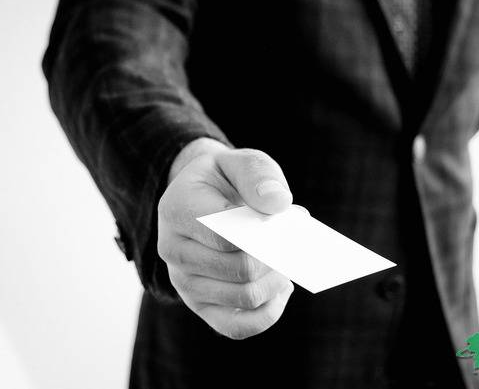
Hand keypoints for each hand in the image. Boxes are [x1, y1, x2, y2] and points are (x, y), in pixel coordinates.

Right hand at [157, 138, 294, 338]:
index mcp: (178, 209)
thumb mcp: (241, 162)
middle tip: (295, 241)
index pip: (228, 235)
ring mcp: (184, 282)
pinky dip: (267, 314)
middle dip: (277, 257)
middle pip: (240, 269)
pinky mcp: (200, 305)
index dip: (267, 233)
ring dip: (277, 282)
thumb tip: (279, 205)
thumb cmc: (227, 180)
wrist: (203, 198)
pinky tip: (281, 290)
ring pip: (244, 298)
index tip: (290, 218)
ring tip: (287, 261)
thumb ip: (259, 175)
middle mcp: (173, 249)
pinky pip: (236, 327)